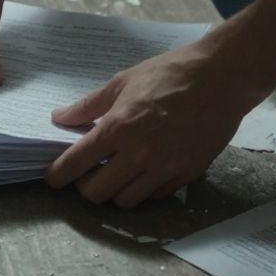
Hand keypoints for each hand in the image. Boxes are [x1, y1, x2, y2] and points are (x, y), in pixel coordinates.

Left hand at [44, 44, 260, 207]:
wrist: (222, 78)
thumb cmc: (170, 74)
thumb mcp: (122, 82)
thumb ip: (87, 106)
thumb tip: (59, 118)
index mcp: (119, 127)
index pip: (76, 164)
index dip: (58, 175)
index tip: (53, 177)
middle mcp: (140, 154)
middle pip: (97, 193)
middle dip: (85, 186)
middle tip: (88, 171)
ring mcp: (165, 168)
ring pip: (125, 201)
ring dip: (115, 190)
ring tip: (116, 171)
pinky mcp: (186, 175)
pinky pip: (155, 196)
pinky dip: (143, 188)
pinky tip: (144, 169)